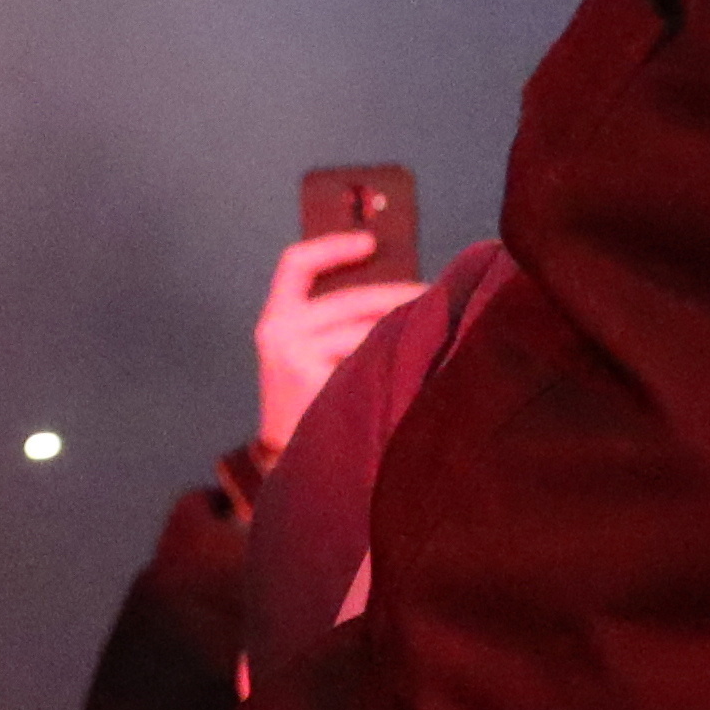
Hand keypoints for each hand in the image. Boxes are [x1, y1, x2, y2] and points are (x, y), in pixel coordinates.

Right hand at [254, 229, 417, 455]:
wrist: (295, 468)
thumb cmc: (312, 408)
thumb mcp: (305, 356)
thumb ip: (332, 322)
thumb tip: (394, 288)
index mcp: (274, 321)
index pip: (295, 265)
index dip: (333, 247)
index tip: (370, 241)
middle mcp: (280, 334)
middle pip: (350, 297)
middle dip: (398, 294)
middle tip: (434, 294)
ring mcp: (298, 359)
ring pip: (368, 328)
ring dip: (405, 326)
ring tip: (435, 328)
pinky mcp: (319, 382)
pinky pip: (372, 357)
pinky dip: (399, 355)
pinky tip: (420, 361)